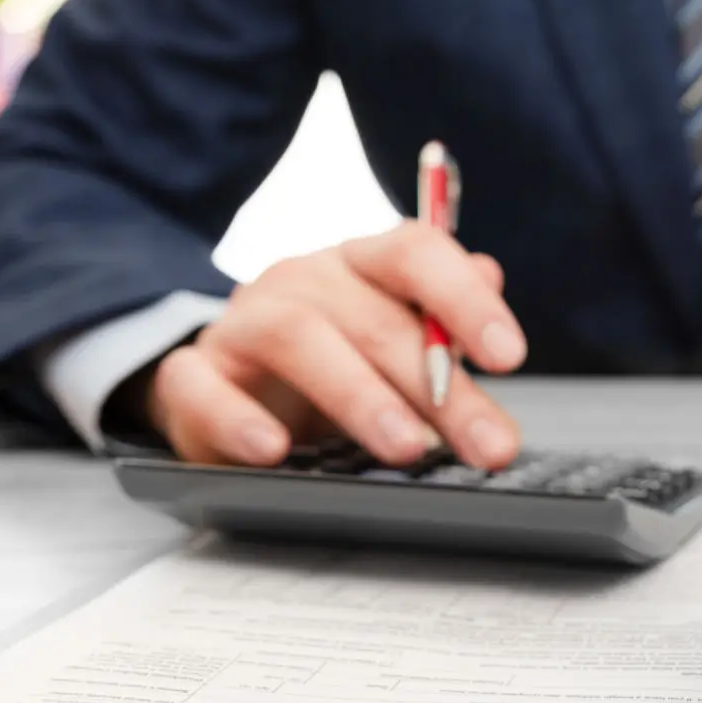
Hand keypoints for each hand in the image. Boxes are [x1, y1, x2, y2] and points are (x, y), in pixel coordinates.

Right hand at [143, 222, 527, 468]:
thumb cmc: (333, 363)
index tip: (509, 355)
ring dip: (359, 395)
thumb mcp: (396, 342)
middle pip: (374, 318)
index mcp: (360, 265)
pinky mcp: (192, 376)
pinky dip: (235, 418)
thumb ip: (444, 318)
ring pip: (298, 338)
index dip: (464, 298)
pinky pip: (201, 387)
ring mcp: (242, 324)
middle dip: (440, 388)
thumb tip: (491, 274)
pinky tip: (272, 450)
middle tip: (486, 444)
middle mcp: (301, 281)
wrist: (227, 389)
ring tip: (406, 448)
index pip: (414, 252)